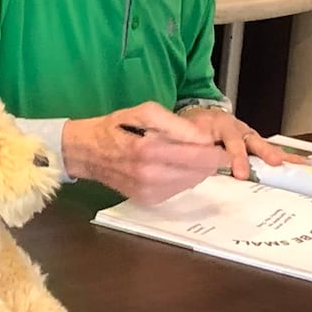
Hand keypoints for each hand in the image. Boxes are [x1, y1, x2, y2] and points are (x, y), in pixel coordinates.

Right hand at [61, 101, 228, 204]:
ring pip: (190, 182)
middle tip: (210, 149)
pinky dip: (182, 178)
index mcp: (148, 150)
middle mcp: (148, 176)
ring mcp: (147, 191)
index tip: (224, 148)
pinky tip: (173, 166)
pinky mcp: (147, 200)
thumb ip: (176, 124)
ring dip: (196, 169)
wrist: (88, 151)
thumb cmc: (117, 127)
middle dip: (209, 161)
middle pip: (198, 172)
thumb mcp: (145, 111)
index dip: (217, 153)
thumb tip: (204, 139)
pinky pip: (177, 190)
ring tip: (188, 154)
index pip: (197, 156)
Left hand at [171, 104, 285, 179]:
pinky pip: (268, 149)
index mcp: (222, 125)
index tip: (241, 173)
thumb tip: (203, 164)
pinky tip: (297, 163)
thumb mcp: (192, 134)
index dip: (238, 157)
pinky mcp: (253, 143)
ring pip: (264, 144)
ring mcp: (248, 135)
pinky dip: (282, 156)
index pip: (232, 141)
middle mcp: (239, 129)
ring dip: (278, 154)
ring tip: (295, 164)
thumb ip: (197, 148)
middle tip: (276, 163)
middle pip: (255, 140)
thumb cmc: (196, 127)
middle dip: (266, 153)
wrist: (199, 116)